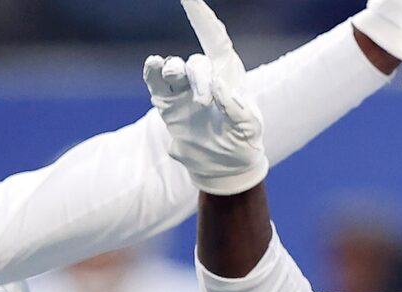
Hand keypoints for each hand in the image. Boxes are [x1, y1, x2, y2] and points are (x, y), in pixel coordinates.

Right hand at [145, 0, 266, 194]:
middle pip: (197, 62)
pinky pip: (155, 80)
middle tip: (204, 103)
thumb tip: (217, 86)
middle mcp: (204, 76)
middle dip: (199, 79)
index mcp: (228, 73)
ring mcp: (182, 88)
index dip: (200, 15)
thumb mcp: (249, 128)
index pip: (213, 36)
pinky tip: (153, 63)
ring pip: (174, 68)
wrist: (223, 166)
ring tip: (183, 88)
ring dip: (176, 72)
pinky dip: (152, 71)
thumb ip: (237, 109)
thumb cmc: (242, 141)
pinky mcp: (167, 102)